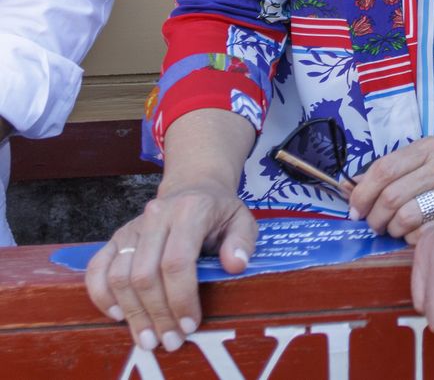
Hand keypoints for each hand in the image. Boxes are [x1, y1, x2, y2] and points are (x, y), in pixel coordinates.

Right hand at [84, 182, 255, 352]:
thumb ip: (242, 241)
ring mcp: (131, 228)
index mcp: (190, 211)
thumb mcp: (243, 220)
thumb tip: (235, 265)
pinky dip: (103, 295)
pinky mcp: (115, 238)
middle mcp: (156, 217)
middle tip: (170, 341)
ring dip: (133, 313)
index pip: (177, 261)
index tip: (190, 324)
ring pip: (120, 277)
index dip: (181, 298)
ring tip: (148, 338)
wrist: (193, 187)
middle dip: (158, 314)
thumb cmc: (219, 211)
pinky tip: (119, 315)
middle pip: (145, 275)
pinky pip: (97, 269)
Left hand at [347, 137, 433, 243]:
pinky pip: (423, 233)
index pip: (384, 169)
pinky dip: (411, 238)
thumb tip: (348, 189)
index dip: (362, 193)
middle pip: (391, 196)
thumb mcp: (419, 160)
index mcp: (428, 147)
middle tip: (373, 224)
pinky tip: (414, 232)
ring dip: (392, 229)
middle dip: (374, 217)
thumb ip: (386, 172)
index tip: (354, 210)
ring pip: (405, 217)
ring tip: (394, 227)